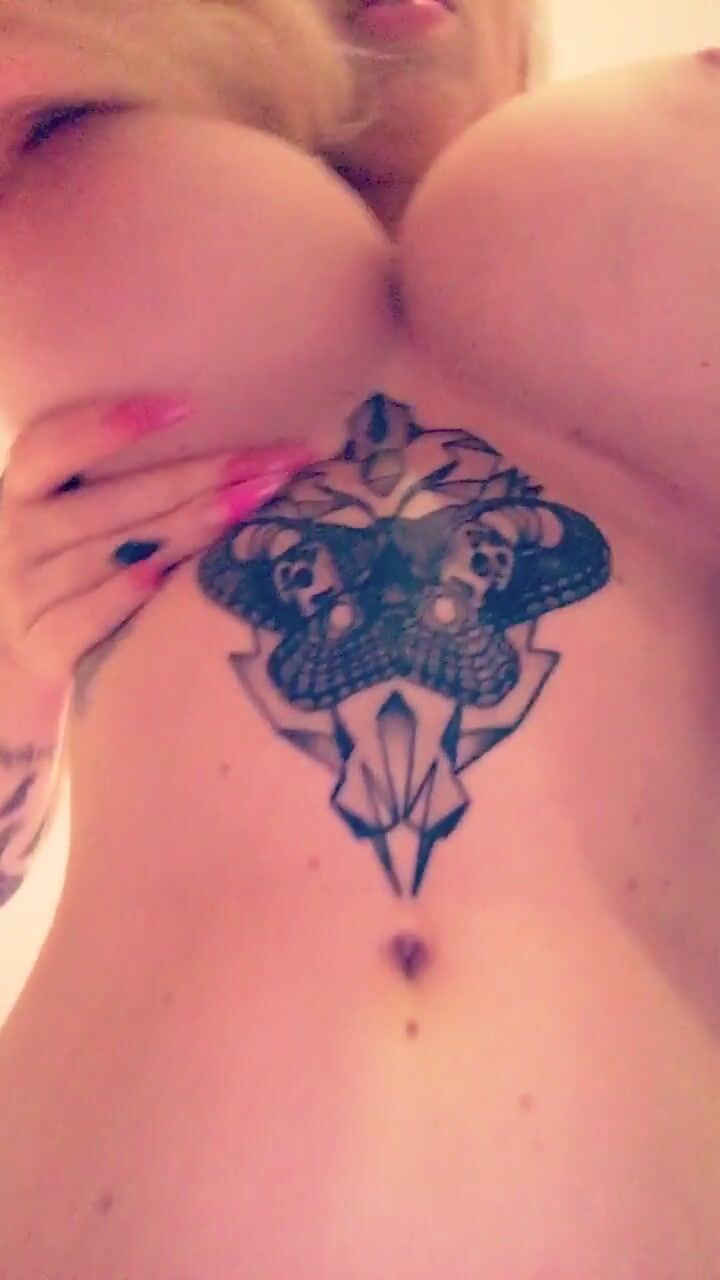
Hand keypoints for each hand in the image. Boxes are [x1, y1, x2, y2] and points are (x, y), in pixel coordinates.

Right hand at [0, 395, 308, 683]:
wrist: (30, 650)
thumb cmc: (74, 564)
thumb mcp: (76, 511)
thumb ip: (120, 479)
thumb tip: (222, 440)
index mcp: (24, 487)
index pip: (54, 443)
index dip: (111, 425)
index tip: (184, 407)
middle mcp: (18, 535)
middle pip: (116, 500)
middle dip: (203, 478)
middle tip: (272, 465)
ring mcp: (26, 593)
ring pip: (115, 553)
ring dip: (190, 530)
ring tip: (251, 508)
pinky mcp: (42, 645)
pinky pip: (86, 615)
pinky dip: (124, 595)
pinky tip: (163, 580)